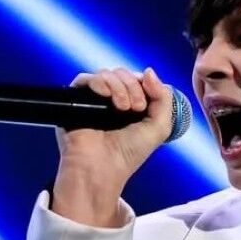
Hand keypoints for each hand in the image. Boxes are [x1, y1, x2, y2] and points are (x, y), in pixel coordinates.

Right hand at [51, 67, 173, 225]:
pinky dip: (99, 82)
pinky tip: (105, 96)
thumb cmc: (128, 154)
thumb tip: (149, 71)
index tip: (146, 102)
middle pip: (124, 74)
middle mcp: (112, 101)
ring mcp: (94, 100)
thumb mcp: (159, 127)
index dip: (145, 84)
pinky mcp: (77, 101)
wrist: (101, 168)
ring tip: (123, 108)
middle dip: (133, 86)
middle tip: (136, 108)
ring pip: (107, 74)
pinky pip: (85, 79)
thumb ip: (163, 98)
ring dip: (119, 86)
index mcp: (132, 106)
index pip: (139, 80)